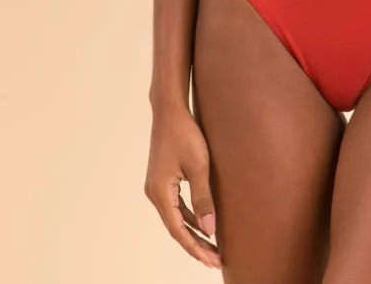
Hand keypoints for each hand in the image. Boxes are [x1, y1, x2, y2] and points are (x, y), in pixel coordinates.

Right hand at [144, 101, 221, 270]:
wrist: (170, 110)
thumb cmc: (185, 134)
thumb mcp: (199, 166)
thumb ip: (203, 199)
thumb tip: (209, 230)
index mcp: (161, 193)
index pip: (179, 231)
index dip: (196, 248)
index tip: (214, 260)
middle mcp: (154, 194)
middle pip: (176, 228)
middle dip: (196, 245)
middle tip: (216, 260)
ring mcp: (157, 187)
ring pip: (176, 218)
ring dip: (193, 233)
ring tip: (212, 248)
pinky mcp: (162, 180)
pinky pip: (176, 206)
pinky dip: (189, 218)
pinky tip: (202, 224)